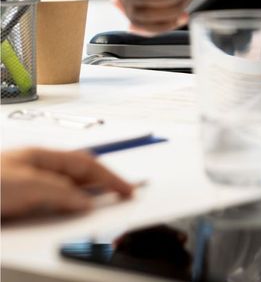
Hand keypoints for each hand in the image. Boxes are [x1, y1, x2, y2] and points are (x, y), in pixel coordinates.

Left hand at [1, 148, 132, 219]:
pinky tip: (68, 219)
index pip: (86, 164)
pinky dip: (65, 213)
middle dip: (101, 185)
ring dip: (81, 201)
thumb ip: (59, 191)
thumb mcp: (26, 185)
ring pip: (64, 193)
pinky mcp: (17, 208)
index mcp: (41, 156)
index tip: (128, 188)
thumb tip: (86, 201)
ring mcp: (26, 188)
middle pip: (78, 176)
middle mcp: (36, 170)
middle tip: (120, 197)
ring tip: (98, 210)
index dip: (110, 176)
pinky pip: (50, 208)